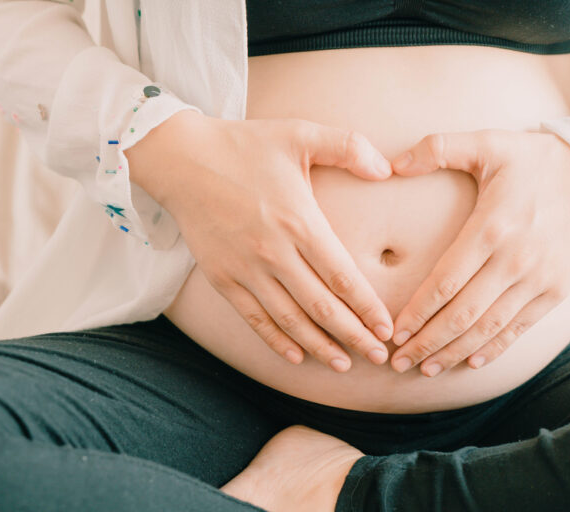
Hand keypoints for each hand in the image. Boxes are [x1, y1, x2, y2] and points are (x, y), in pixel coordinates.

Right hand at [126, 110, 394, 371]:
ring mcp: (245, 270)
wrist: (181, 159)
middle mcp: (274, 253)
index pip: (342, 277)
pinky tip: (296, 356)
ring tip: (344, 364)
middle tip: (379, 356)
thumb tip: (388, 170)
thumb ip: (350, 147)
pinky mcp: (222, 278)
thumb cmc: (244, 145)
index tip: (388, 329)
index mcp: (299, 222)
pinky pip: (254, 318)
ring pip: (290, 320)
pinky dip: (276, 341)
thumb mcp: (300, 134)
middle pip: (322, 307)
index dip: (368, 308)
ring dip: (320, 346)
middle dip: (355, 336)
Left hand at [387, 129, 569, 376]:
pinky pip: (520, 327)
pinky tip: (470, 362)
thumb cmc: (535, 159)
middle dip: (426, 343)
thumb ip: (439, 148)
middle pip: (461, 315)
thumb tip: (392, 162)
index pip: (443, 283)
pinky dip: (494, 348)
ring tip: (425, 369)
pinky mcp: (557, 290)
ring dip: (454, 352)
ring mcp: (538, 280)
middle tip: (397, 362)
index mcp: (491, 229)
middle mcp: (515, 261)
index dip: (416, 314)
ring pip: (488, 328)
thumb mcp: (489, 142)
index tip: (393, 332)